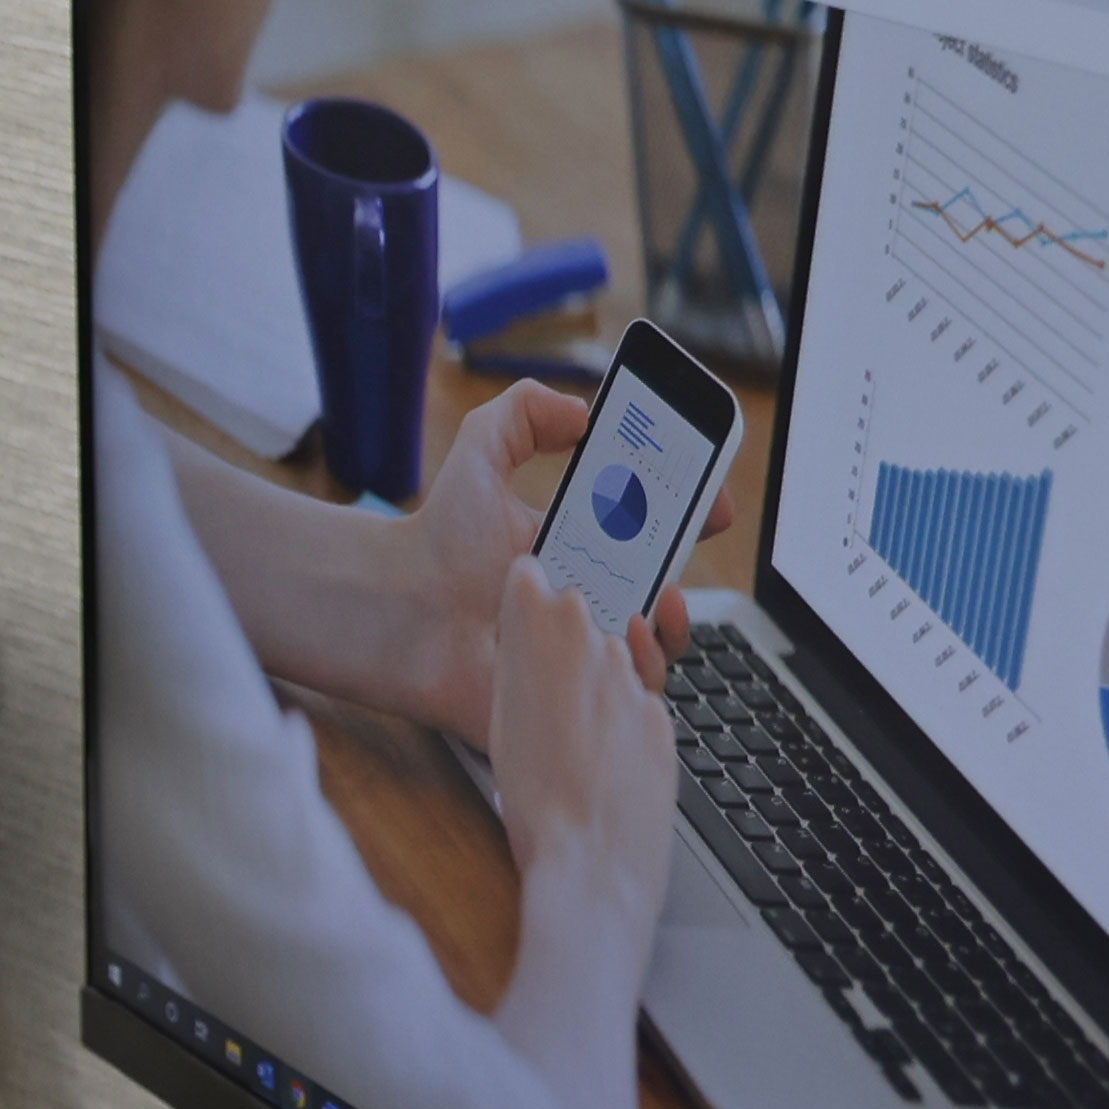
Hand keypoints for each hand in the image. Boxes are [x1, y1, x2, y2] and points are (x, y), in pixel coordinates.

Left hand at [401, 383, 711, 734]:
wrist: (395, 606)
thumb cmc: (437, 540)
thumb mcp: (480, 455)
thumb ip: (523, 413)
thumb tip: (582, 412)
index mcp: (588, 547)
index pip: (661, 535)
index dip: (695, 517)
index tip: (713, 502)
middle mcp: (593, 597)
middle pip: (671, 590)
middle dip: (690, 570)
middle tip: (683, 556)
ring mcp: (583, 646)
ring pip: (659, 647)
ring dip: (671, 626)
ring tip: (654, 602)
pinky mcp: (568, 692)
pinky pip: (623, 697)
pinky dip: (634, 673)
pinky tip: (612, 645)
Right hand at [486, 555, 679, 927]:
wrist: (593, 857)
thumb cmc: (533, 796)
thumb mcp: (498, 718)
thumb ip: (517, 663)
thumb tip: (527, 630)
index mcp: (542, 634)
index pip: (534, 579)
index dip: (525, 590)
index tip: (519, 597)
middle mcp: (597, 646)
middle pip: (581, 617)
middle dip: (563, 635)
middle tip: (537, 672)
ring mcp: (636, 682)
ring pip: (613, 663)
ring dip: (592, 680)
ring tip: (563, 727)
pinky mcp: (661, 720)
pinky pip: (636, 705)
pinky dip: (617, 720)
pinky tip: (594, 756)